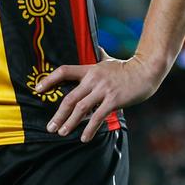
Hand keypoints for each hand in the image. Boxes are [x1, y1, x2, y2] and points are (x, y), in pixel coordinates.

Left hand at [37, 53, 162, 141]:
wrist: (146, 70)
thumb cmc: (127, 67)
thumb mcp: (109, 59)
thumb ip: (100, 54)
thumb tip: (95, 46)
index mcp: (89, 69)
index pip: (64, 71)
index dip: (49, 79)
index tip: (38, 89)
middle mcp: (93, 79)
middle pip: (70, 97)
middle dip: (58, 114)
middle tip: (50, 127)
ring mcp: (103, 90)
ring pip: (81, 108)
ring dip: (70, 123)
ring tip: (62, 133)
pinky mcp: (114, 100)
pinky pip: (98, 116)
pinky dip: (89, 128)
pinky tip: (84, 137)